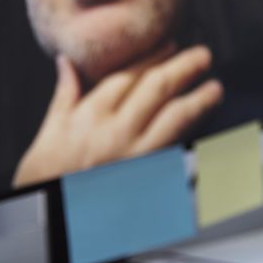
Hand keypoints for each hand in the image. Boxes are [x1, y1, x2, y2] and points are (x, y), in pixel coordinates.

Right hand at [13, 44, 223, 187]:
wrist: (54, 218)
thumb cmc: (47, 175)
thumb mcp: (49, 132)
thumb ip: (65, 94)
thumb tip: (66, 62)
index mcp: (91, 116)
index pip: (129, 75)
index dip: (154, 56)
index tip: (172, 44)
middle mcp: (116, 132)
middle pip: (157, 89)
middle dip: (184, 68)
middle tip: (203, 55)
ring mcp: (135, 156)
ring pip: (174, 119)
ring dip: (198, 100)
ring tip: (215, 88)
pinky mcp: (148, 178)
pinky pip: (177, 151)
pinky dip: (193, 136)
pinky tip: (206, 127)